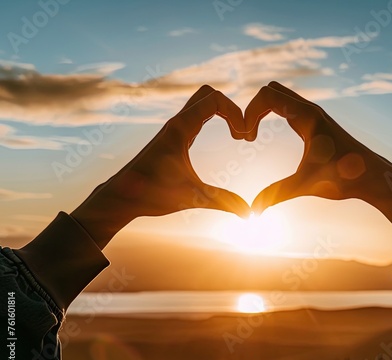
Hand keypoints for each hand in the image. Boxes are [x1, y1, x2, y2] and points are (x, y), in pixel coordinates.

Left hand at [71, 85, 250, 247]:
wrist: (121, 197)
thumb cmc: (151, 194)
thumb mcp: (192, 197)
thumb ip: (223, 202)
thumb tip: (249, 214)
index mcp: (180, 129)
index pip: (214, 99)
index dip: (236, 113)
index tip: (243, 138)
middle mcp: (176, 123)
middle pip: (208, 94)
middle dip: (231, 108)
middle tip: (241, 133)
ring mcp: (173, 129)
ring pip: (201, 104)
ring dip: (222, 113)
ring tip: (236, 136)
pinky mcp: (172, 138)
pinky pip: (196, 117)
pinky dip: (213, 119)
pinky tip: (221, 139)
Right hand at [246, 82, 391, 241]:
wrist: (372, 177)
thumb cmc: (344, 177)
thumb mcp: (306, 185)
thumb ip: (276, 194)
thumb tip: (252, 211)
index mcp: (307, 117)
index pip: (267, 95)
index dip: (249, 113)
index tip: (247, 140)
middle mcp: (311, 110)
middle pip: (271, 90)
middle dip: (253, 108)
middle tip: (247, 136)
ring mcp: (314, 115)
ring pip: (280, 96)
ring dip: (262, 110)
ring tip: (253, 137)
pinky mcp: (315, 123)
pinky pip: (287, 107)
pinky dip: (271, 114)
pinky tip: (268, 137)